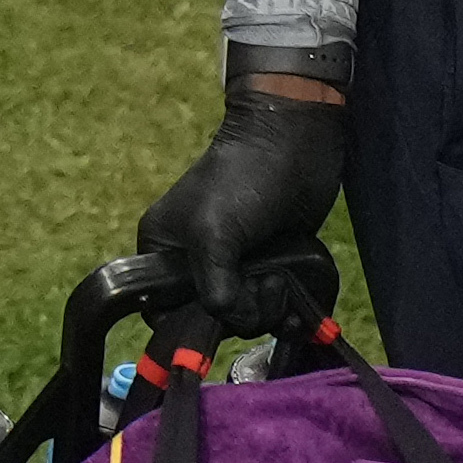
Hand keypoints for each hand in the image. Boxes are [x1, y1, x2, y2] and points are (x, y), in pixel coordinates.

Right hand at [138, 82, 348, 323]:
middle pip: (211, 318)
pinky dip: (287, 310)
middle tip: (262, 286)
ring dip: (268, 310)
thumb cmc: (243, 177)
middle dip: (240, 314)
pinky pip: (274, 303)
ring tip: (281, 282)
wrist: (297, 138)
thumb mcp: (213, 235)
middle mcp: (196, 262)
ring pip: (247, 314)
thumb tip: (231, 319)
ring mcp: (238, 263)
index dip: (189, 324)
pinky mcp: (274, 262)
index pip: (163, 311)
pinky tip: (299, 310)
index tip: (219, 317)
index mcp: (163, 252)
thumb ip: (213, 287)